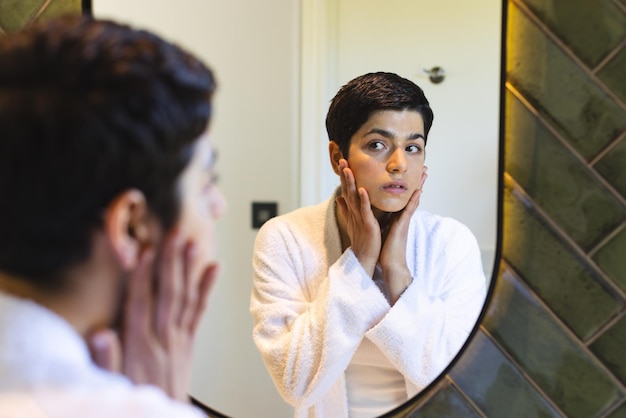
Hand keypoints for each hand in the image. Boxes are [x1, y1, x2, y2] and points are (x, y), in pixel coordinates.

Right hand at [88, 231, 218, 401]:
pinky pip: (199, 311)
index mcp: (140, 346)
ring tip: (194, 243)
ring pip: (185, 298)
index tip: (144, 251)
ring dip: (189, 269)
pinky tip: (213, 268)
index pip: (140, 304)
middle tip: (174, 234)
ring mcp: (179, 338)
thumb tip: (100, 332)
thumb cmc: (136, 399)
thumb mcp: (112, 383)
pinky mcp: (189, 341)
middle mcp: (163, 338)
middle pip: (167, 294)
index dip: (142, 276)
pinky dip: (207, 289)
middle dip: (170, 263)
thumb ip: (105, 359)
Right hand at [335, 159, 379, 275]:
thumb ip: (347, 209)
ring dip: (350, 183)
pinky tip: (361, 189)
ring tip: (348, 169)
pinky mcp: (367, 224)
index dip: (344, 176)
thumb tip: (339, 198)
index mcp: (352, 210)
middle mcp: (354, 212)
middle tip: (342, 160)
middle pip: (347, 190)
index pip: (346, 189)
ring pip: (353, 197)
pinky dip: (363, 199)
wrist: (365, 258)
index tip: (343, 162)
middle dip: (344, 175)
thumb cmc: (361, 241)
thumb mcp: (353, 222)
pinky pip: (364, 210)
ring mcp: (359, 217)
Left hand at [379, 167, 427, 302]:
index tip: (409, 174)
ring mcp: (404, 221)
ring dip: (419, 186)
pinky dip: (413, 200)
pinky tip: (418, 191)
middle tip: (423, 168)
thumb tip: (372, 213)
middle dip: (416, 182)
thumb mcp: (379, 229)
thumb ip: (378, 219)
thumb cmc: (384, 249)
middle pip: (410, 196)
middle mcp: (401, 217)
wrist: (389, 264)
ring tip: (425, 173)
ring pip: (412, 199)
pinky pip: (409, 210)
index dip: (405, 186)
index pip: (401, 198)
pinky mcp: (403, 226)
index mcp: (395, 217)